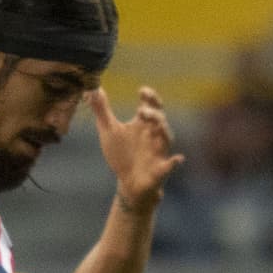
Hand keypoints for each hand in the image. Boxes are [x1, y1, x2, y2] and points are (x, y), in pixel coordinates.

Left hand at [91, 87, 183, 214]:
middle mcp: (154, 134)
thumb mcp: (109, 131)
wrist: (128, 183)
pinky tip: (178, 159)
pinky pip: (171, 165)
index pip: (150, 105)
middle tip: (141, 111)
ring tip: (155, 125)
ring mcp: (159, 151)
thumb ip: (102, 111)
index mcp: (143, 124)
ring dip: (163, 130)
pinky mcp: (161, 169)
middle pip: (160, 119)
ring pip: (167, 137)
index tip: (141, 91)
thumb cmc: (121, 154)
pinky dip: (175, 162)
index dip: (149, 96)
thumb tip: (94, 89)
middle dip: (154, 113)